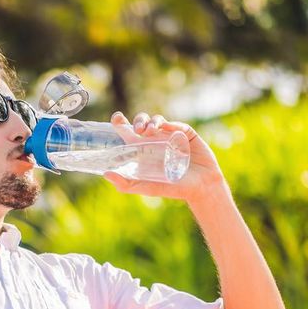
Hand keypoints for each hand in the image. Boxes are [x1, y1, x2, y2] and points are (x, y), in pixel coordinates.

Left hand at [103, 112, 225, 201]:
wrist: (201, 187)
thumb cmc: (174, 189)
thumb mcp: (147, 187)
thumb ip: (127, 184)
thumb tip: (106, 174)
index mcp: (143, 150)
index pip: (128, 132)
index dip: (121, 123)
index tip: (117, 119)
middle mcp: (154, 140)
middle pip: (141, 122)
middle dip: (138, 121)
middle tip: (138, 130)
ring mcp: (170, 135)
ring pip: (156, 120)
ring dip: (151, 121)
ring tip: (150, 130)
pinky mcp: (185, 133)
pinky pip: (175, 124)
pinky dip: (169, 124)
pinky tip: (166, 129)